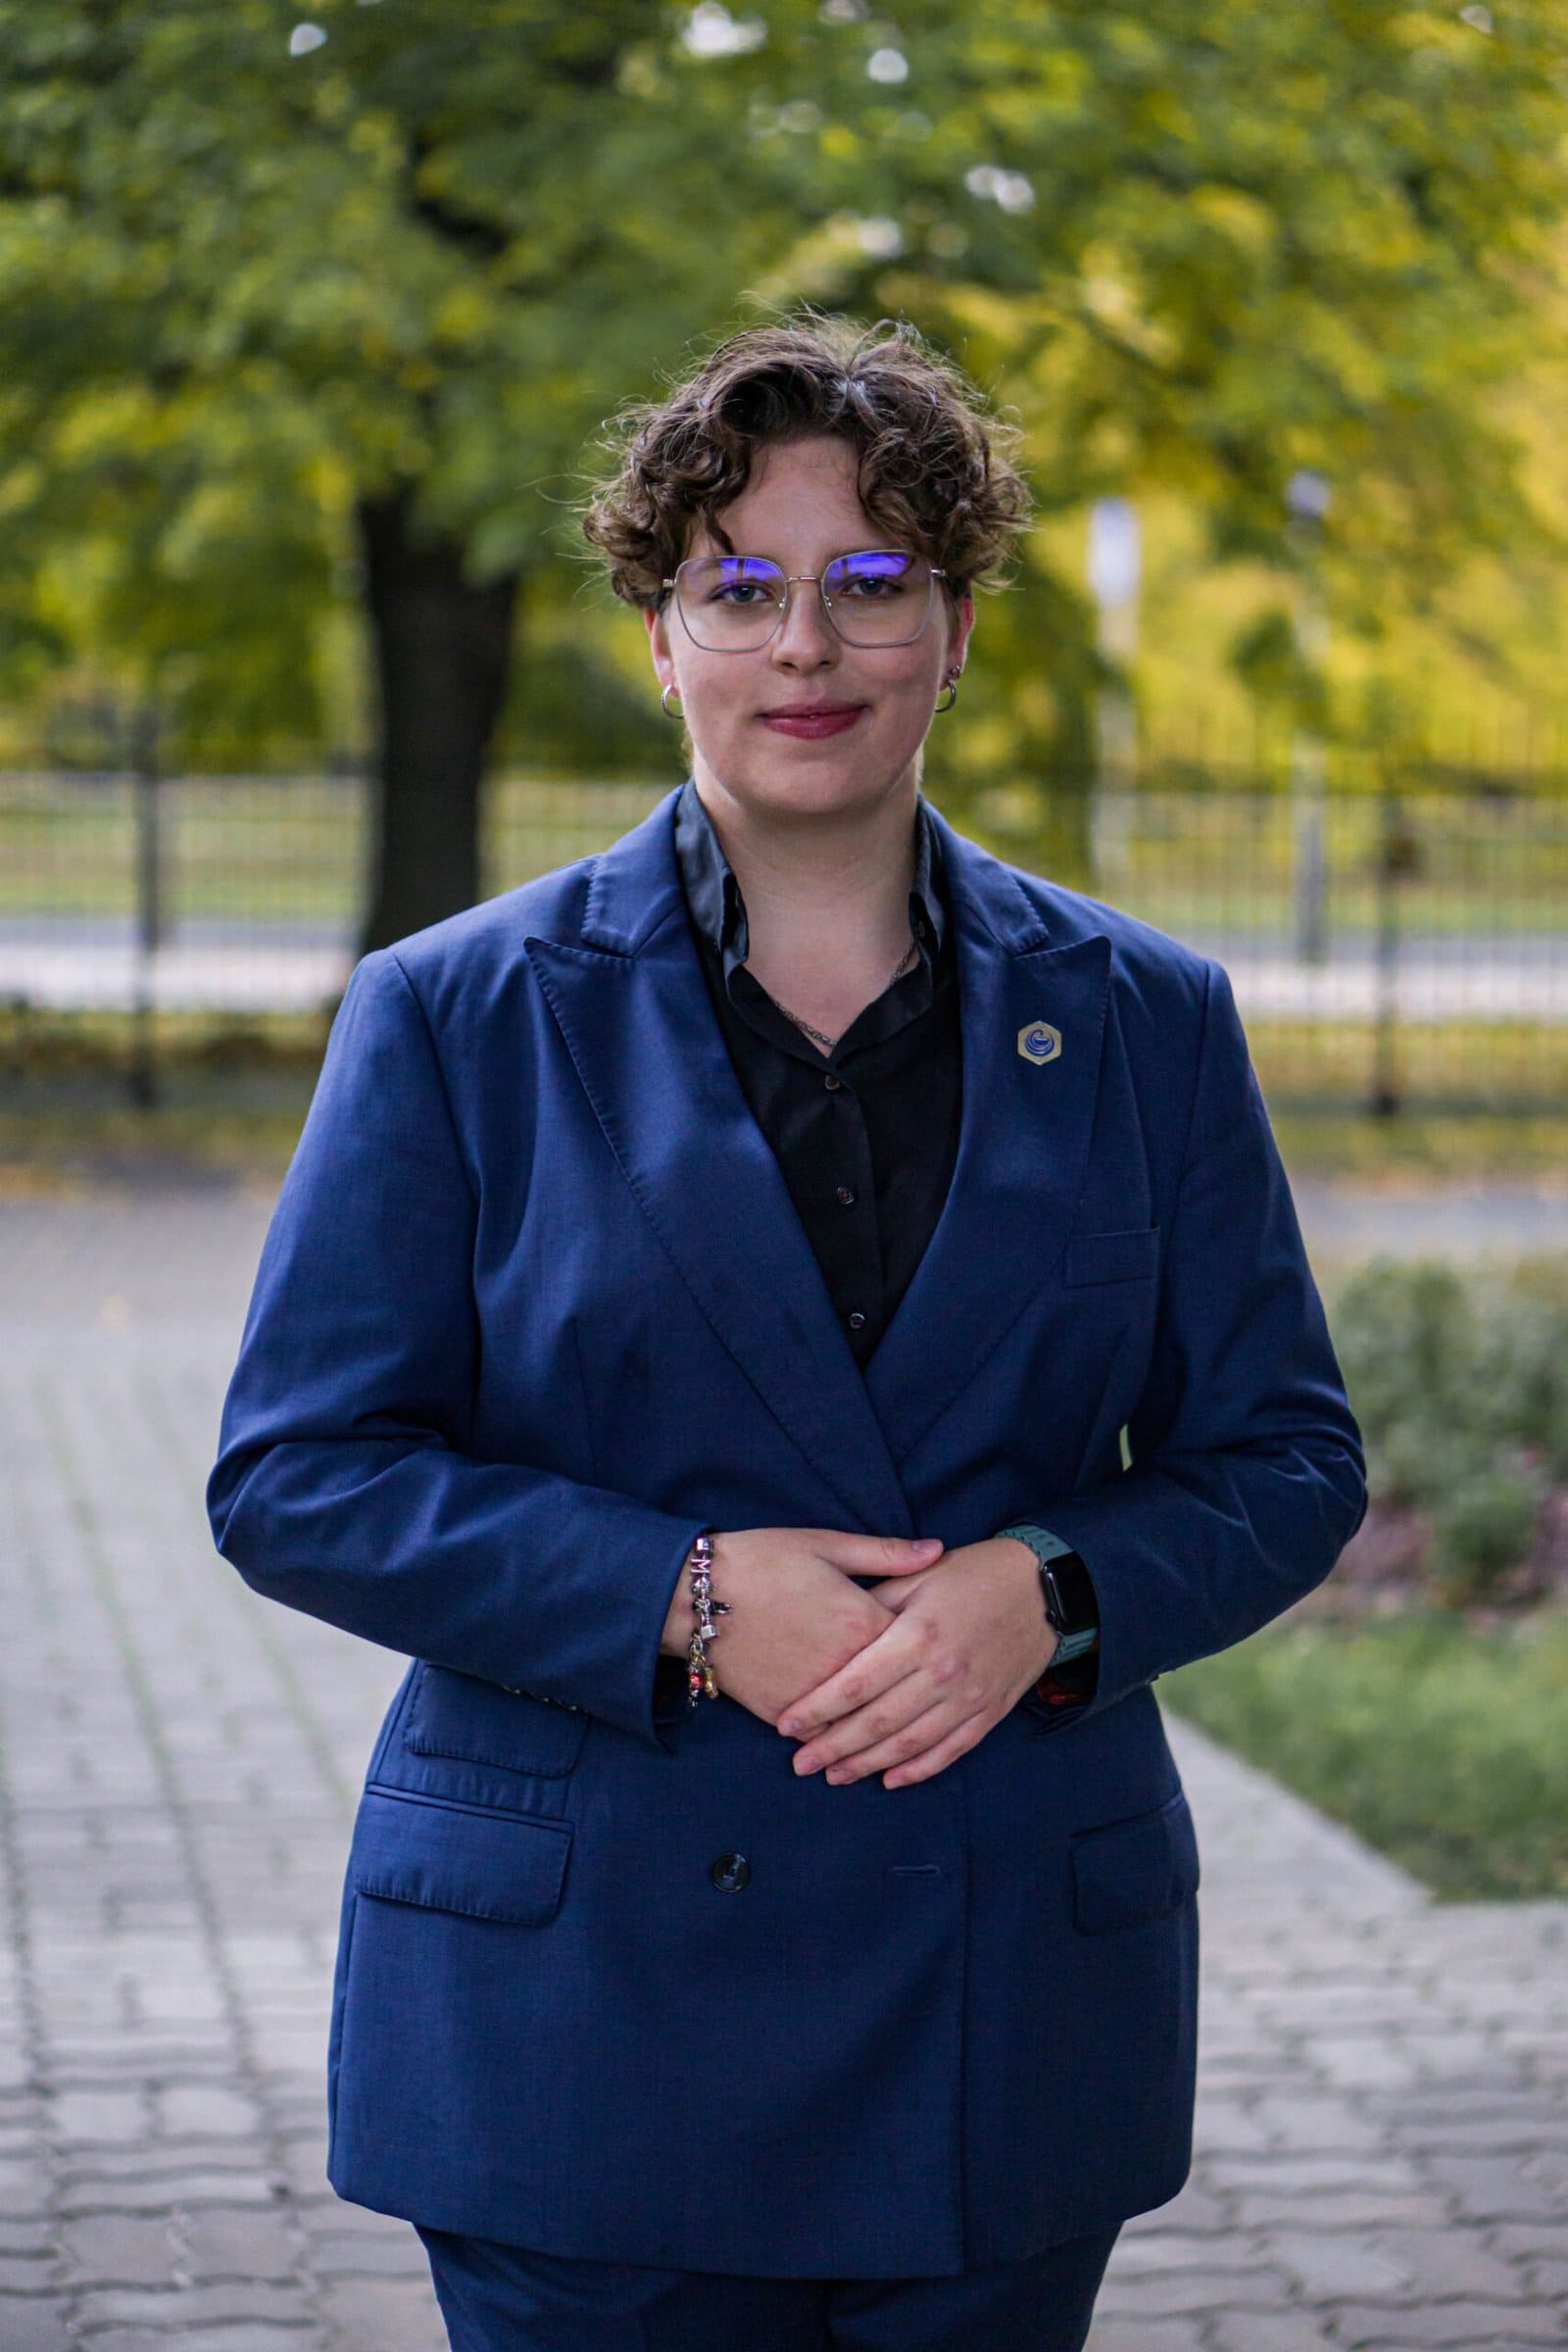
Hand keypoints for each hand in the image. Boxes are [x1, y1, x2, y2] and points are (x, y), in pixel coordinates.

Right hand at [659, 1527, 944, 1729]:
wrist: (693, 1595)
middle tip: (941, 1705)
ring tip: (903, 1739)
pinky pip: (821, 1737)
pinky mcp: (782, 1713)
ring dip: (882, 1734)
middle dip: (920, 1701)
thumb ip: (886, 1554)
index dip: (933, 1647)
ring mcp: (814, 1696)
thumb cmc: (762, 1560)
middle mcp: (845, 1667)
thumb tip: (938, 1550)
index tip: (948, 1648)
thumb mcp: (826, 1545)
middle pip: (898, 1696)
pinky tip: (852, 1746)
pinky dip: (837, 1740)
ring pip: (862, 1726)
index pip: (918, 1646)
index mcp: (862, 1622)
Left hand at [777, 1537, 1056, 1789]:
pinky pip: (949, 1751)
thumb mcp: (918, 1577)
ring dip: (868, 1765)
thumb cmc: (972, 1575)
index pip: (856, 1684)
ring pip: (909, 1744)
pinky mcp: (989, 1712)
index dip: (818, 1709)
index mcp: (918, 1635)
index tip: (786, 1725)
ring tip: (835, 1776)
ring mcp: (968, 1698)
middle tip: (800, 1765)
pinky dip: (919, 1770)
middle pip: (877, 1723)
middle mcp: (942, 1673)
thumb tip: (833, 1632)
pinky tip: (891, 1779)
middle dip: (833, 1747)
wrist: (1043, 1589)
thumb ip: (874, 1603)